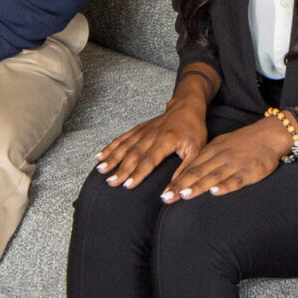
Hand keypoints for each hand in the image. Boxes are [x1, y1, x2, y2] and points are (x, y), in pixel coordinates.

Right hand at [95, 98, 209, 188]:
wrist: (186, 106)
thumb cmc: (194, 130)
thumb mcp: (197, 151)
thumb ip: (185, 171)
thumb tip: (175, 191)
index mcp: (166, 140)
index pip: (150, 160)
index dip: (138, 173)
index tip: (128, 185)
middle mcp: (151, 134)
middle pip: (133, 154)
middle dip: (120, 169)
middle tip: (110, 182)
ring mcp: (143, 131)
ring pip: (124, 146)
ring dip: (112, 158)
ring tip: (101, 170)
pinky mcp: (138, 129)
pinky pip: (122, 138)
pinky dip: (110, 147)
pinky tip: (100, 156)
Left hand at [163, 119, 295, 201]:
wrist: (269, 134)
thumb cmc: (243, 142)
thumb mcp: (220, 145)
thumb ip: (205, 159)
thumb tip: (187, 174)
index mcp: (212, 151)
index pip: (190, 167)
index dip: (176, 180)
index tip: (164, 193)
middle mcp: (220, 157)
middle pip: (197, 173)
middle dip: (180, 186)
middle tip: (166, 198)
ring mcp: (234, 164)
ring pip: (212, 176)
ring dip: (197, 186)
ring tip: (183, 195)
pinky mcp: (249, 172)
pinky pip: (235, 180)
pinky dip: (224, 186)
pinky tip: (214, 192)